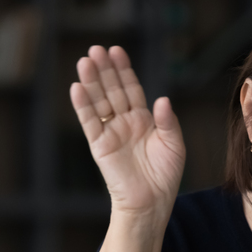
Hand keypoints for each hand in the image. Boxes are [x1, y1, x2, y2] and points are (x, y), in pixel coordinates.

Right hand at [70, 46, 184, 217]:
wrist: (152, 202)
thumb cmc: (166, 175)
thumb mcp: (174, 144)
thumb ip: (168, 121)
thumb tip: (162, 99)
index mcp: (143, 120)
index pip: (131, 89)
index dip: (124, 70)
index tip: (116, 51)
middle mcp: (125, 123)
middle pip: (112, 90)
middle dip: (105, 70)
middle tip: (96, 49)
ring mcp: (111, 133)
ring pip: (99, 102)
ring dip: (91, 82)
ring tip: (84, 61)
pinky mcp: (99, 146)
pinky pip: (89, 122)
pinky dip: (83, 106)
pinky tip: (77, 88)